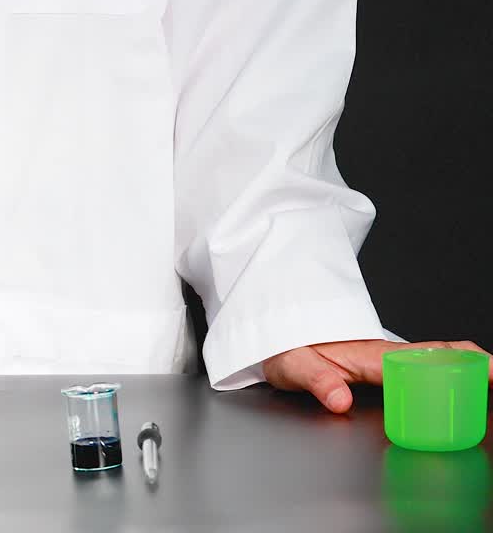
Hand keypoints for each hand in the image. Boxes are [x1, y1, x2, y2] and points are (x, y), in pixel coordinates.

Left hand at [263, 339, 491, 412]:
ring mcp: (383, 357)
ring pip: (437, 359)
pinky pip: (423, 365)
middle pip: (444, 354)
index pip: (429, 356)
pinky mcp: (377, 364)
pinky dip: (450, 370)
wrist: (267, 337)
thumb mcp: (293, 366)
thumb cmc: (281, 349)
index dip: (466, 363)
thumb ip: (317, 381)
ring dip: (469, 368)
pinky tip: (461, 385)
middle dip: (480, 365)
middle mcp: (383, 352)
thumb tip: (341, 400)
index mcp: (372, 353)